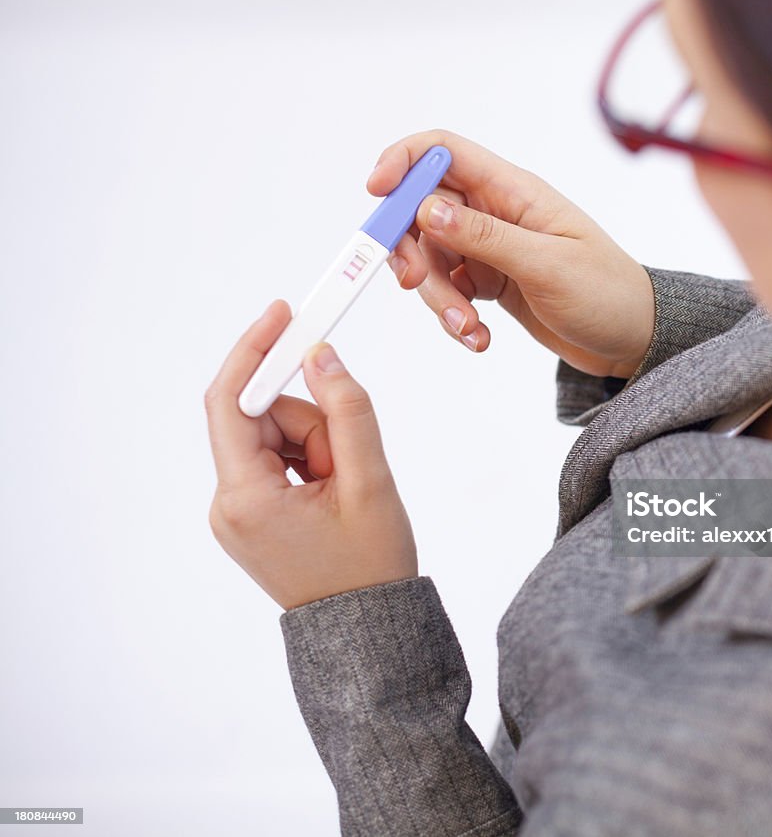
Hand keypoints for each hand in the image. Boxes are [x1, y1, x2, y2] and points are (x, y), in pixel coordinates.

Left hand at [204, 301, 416, 610]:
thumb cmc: (372, 565)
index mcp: (246, 498)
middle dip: (312, 422)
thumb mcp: (369, 480)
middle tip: (349, 458)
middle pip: (263, 418)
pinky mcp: (252, 515)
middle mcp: (227, 504)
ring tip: (347, 487)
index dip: (255, 351)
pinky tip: (335, 491)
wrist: (369, 631)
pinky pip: (277, 460)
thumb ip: (346, 408)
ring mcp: (237, 512)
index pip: (231, 401)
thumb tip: (320, 353)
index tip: (283, 313)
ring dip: (318, 444)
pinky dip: (312, 459)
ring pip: (275, 437)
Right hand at [370, 130, 655, 379]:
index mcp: (513, 191)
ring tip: (469, 330)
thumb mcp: (547, 265)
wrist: (633, 339)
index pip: (444, 152)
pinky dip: (454, 316)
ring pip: (432, 259)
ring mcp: (491, 248)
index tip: (376, 193)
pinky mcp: (491, 281)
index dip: (403, 162)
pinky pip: (450, 290)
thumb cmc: (606, 293)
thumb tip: (427, 209)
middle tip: (418, 287)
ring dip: (438, 298)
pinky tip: (478, 338)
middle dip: (412, 252)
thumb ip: (485, 238)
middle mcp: (496, 212)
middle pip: (423, 212)